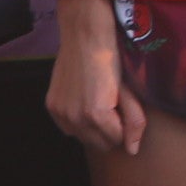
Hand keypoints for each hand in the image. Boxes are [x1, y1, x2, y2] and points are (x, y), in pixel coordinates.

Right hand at [48, 5, 144, 154]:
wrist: (85, 36)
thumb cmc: (111, 60)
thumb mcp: (128, 90)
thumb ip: (134, 121)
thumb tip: (133, 150)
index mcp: (96, 115)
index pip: (117, 140)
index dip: (124, 126)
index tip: (124, 109)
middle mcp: (74, 118)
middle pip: (99, 144)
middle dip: (110, 131)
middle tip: (113, 106)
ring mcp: (60, 113)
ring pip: (83, 138)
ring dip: (93, 128)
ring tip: (99, 103)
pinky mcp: (51, 106)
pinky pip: (68, 128)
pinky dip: (78, 122)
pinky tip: (84, 103)